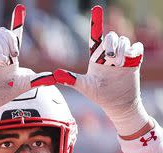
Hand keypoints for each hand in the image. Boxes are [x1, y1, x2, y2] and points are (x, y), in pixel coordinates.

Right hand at [0, 4, 55, 130]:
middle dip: (11, 41)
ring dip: (2, 48)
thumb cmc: (3, 93)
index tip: (21, 7)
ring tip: (4, 63)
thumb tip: (55, 78)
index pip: (14, 34)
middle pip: (4, 32)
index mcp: (10, 54)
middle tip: (14, 56)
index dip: (17, 20)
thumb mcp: (24, 84)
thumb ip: (39, 79)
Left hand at [54, 5, 148, 135]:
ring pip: (123, 40)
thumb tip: (55, 74)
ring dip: (121, 51)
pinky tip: (129, 61)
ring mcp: (122, 55)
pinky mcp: (134, 58)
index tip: (97, 9)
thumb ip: (70, 79)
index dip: (96, 22)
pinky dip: (133, 51)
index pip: (96, 35)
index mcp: (96, 56)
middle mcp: (108, 53)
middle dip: (111, 43)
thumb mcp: (84, 86)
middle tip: (110, 58)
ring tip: (118, 65)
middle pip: (111, 36)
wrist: (117, 103)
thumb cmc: (99, 95)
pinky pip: (136, 46)